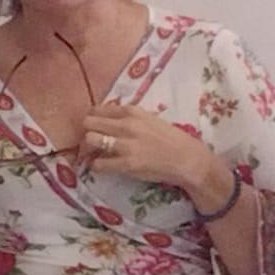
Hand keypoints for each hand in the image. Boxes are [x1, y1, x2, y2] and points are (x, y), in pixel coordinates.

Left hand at [79, 103, 214, 189]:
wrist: (186, 158)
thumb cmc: (171, 138)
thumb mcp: (150, 119)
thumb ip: (131, 117)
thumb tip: (111, 117)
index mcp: (133, 112)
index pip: (100, 109)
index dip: (94, 117)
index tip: (95, 124)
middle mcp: (126, 125)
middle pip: (90, 122)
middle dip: (88, 130)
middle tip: (92, 138)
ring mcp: (125, 145)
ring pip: (91, 139)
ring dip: (90, 146)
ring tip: (96, 151)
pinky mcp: (126, 164)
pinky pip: (99, 163)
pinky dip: (97, 165)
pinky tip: (102, 165)